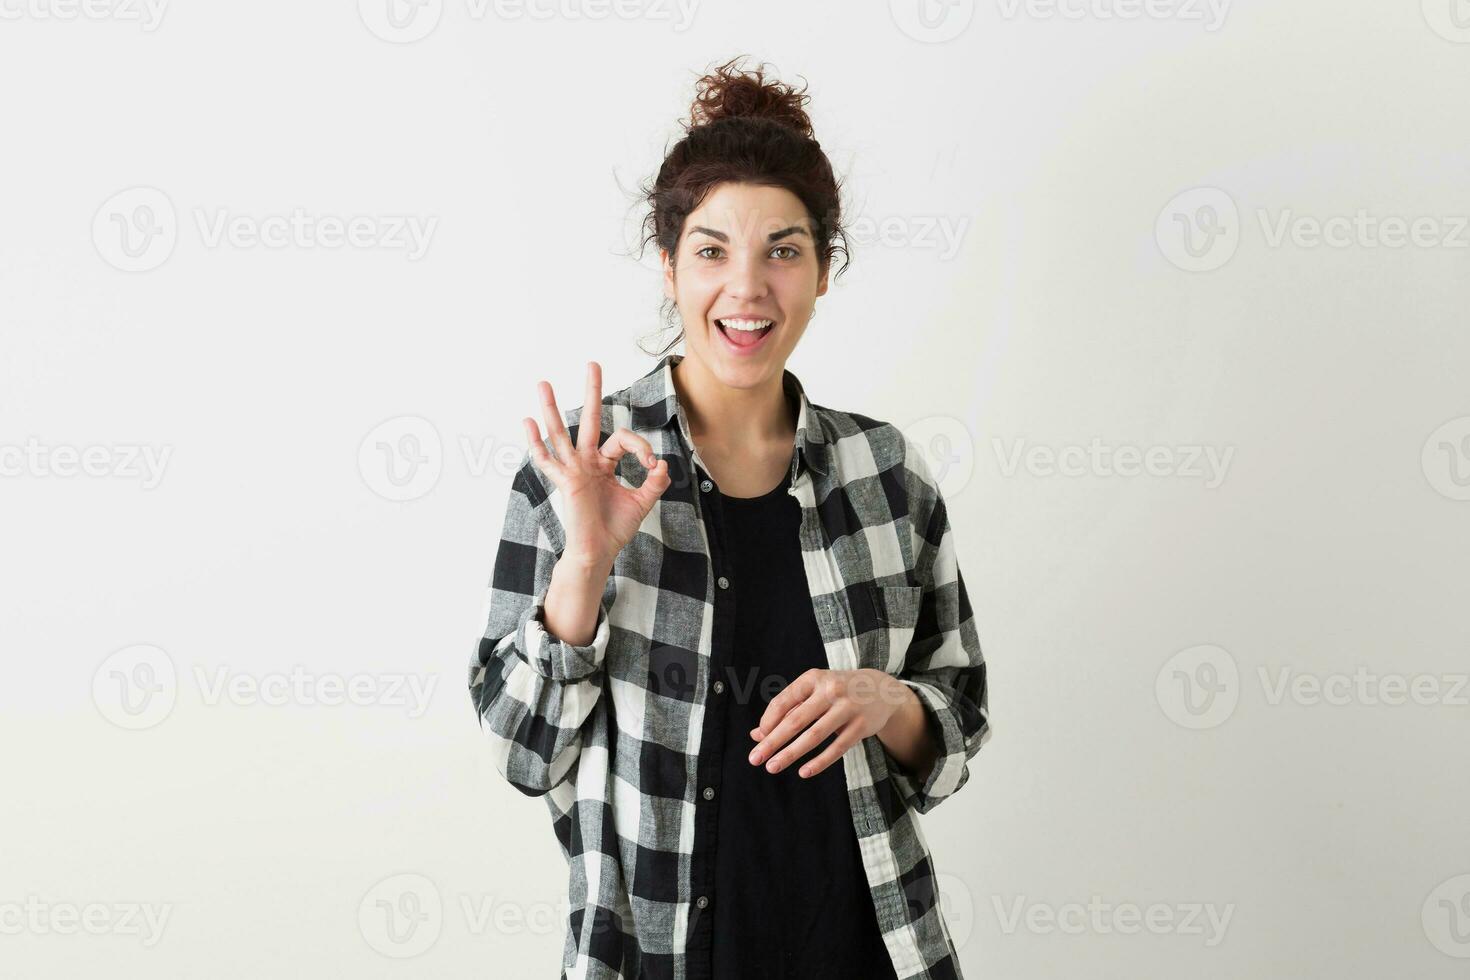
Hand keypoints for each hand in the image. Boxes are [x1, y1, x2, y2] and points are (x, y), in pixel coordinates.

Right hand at [524, 361, 671, 569]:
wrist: (599, 552)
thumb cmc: (615, 529)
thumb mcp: (642, 502)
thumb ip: (654, 482)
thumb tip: (662, 463)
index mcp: (604, 464)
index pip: (623, 439)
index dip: (640, 447)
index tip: (651, 465)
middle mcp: (586, 462)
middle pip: (588, 420)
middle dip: (592, 392)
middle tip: (593, 364)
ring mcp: (573, 470)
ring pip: (561, 433)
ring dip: (552, 408)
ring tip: (544, 383)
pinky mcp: (564, 482)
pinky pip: (546, 459)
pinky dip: (535, 442)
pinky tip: (527, 422)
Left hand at [745, 668, 907, 778]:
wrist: (881, 690)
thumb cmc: (837, 692)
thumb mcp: (813, 693)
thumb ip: (787, 711)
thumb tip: (757, 734)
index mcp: (813, 679)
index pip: (783, 702)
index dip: (768, 722)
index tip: (758, 740)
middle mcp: (830, 690)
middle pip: (795, 720)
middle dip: (772, 741)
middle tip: (754, 759)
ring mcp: (847, 708)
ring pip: (814, 735)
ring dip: (790, 753)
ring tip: (772, 767)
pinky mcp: (861, 726)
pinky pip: (837, 748)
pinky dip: (819, 762)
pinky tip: (803, 772)